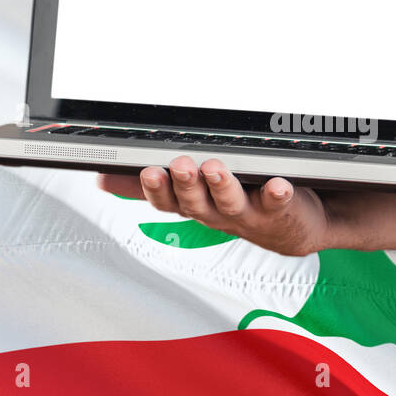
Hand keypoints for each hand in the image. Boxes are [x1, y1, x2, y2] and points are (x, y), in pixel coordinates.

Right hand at [98, 156, 328, 255]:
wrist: (293, 230)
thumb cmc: (239, 204)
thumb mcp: (191, 197)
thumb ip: (153, 187)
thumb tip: (102, 179)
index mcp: (194, 205)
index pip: (166, 200)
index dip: (155, 189)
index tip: (146, 171)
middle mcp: (216, 213)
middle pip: (195, 202)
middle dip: (186, 184)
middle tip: (181, 164)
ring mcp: (247, 215)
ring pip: (230, 202)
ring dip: (222, 186)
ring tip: (216, 168)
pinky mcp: (279, 211)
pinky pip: (278, 203)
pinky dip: (278, 194)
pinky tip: (279, 183)